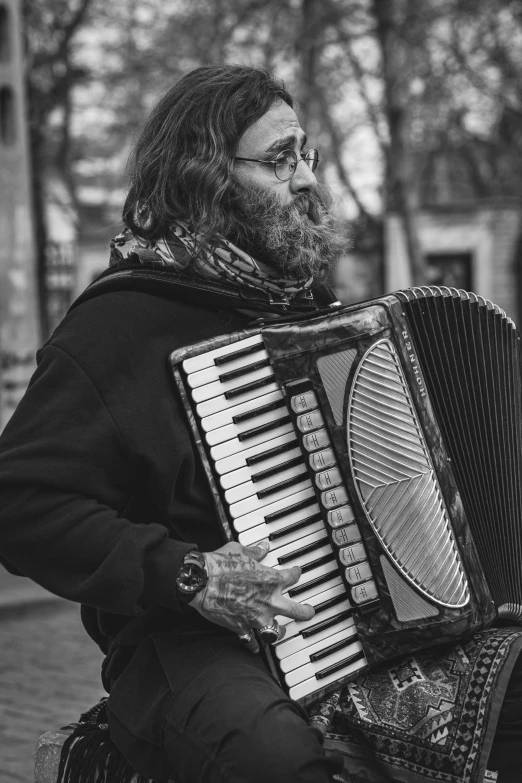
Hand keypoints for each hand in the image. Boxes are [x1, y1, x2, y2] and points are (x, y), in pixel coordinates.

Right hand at [188, 540, 314, 652]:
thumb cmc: (219, 564)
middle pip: (296, 611)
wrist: (201, 581)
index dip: (296, 573)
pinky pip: (251, 641)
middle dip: (306, 612)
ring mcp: (256, 617)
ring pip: (276, 631)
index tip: (296, 572)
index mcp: (271, 579)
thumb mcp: (239, 550)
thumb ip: (254, 551)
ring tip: (282, 631)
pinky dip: (253, 644)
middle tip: (310, 612)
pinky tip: (255, 646)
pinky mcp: (241, 627)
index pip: (292, 577)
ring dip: (280, 631)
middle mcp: (268, 601)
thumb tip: (262, 547)